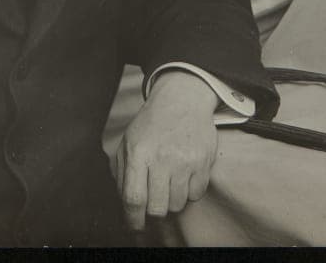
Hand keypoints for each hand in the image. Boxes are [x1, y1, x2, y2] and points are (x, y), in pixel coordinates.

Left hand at [113, 70, 219, 230]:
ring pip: (177, 204)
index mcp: (138, 152)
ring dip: (171, 200)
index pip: (133, 198)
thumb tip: (125, 203)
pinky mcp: (204, 162)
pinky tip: (184, 176)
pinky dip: (189, 192)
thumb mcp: (128, 141)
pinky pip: (196, 195)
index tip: (135, 225)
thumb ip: (122, 172)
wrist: (182, 100)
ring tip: (169, 183)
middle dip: (153, 211)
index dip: (133, 218)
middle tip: (153, 200)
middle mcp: (162, 157)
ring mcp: (185, 161)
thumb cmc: (152, 124)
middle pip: (157, 207)